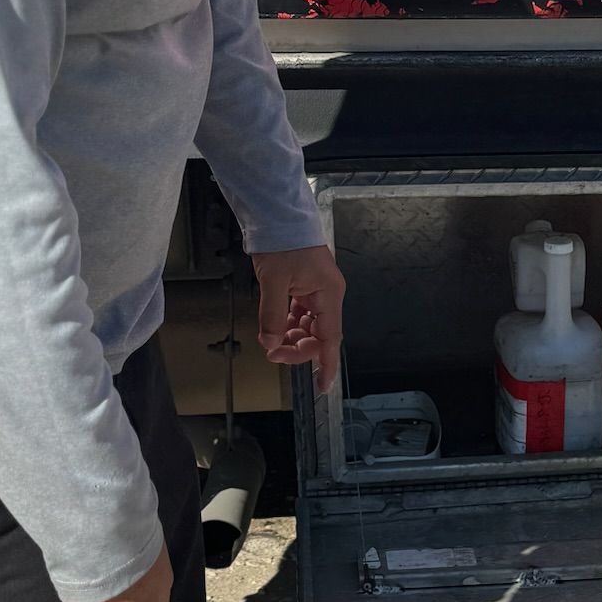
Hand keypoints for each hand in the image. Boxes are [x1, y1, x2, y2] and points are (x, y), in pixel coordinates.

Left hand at [252, 244, 345, 394]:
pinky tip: (276, 323)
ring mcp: (318, 290)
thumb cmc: (283, 241)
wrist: (278, 215)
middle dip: (297, 347)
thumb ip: (273, 317)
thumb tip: (271, 343)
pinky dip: (288, 322)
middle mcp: (328, 295)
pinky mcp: (306, 285)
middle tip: (272, 351)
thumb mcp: (274, 282)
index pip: (330, 339)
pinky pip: (301, 313)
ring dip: (291, 335)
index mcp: (329, 294)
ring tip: (271, 336)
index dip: (325, 365)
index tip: (322, 386)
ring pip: (309, 325)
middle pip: (318, 335)